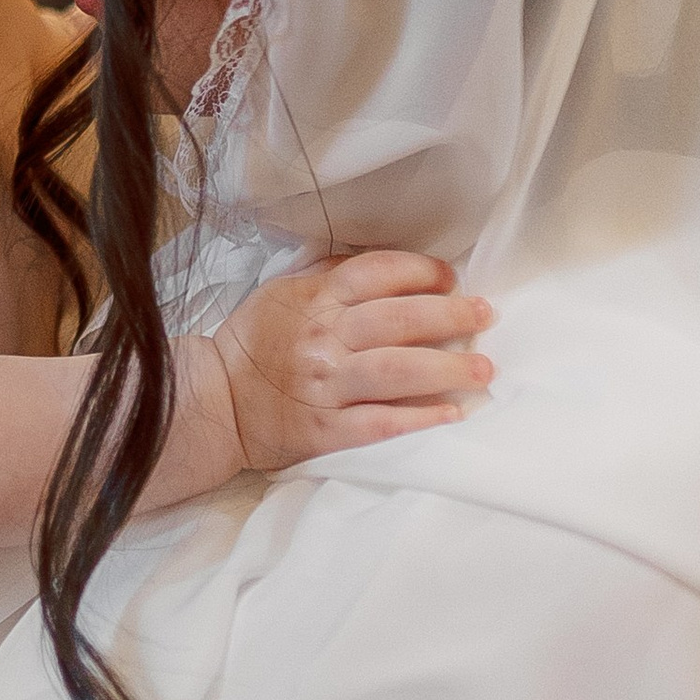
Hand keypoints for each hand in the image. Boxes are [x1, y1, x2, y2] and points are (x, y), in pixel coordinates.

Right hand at [210, 252, 492, 471]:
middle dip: (452, 315)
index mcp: (314, 298)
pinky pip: (380, 423)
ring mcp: (324, 386)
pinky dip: (418, 419)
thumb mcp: (285, 292)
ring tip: (483, 370)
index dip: (422, 272)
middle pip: (399, 320)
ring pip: (397, 371)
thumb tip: (393, 268)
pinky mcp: (324, 431)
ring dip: (447, 368)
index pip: (379, 273)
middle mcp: (322, 338)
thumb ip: (332, 276)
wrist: (213, 402)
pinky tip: (451, 414)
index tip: (451, 279)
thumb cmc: (254, 343)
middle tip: (486, 317)